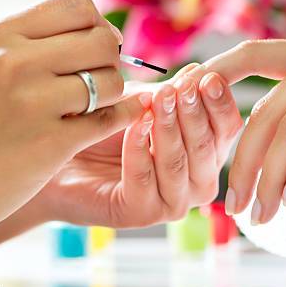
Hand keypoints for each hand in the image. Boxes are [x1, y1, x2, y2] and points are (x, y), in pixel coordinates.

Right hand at [0, 0, 144, 245]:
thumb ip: (33, 42)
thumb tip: (100, 29)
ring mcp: (34, 103)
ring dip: (112, 94)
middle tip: (100, 77)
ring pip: (111, 81)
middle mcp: (17, 63)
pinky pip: (111, 118)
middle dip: (111, 59)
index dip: (97, 24)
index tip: (94, 47)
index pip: (77, 4)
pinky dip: (122, 116)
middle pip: (103, 41)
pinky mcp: (52, 143)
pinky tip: (116, 117)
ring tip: (94, 104)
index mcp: (1, 36)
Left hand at [38, 64, 242, 227]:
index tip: (208, 77)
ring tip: (158, 100)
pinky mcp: (142, 213)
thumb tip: (200, 72)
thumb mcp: (144, 102)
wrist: (58, 153)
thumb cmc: (106, 126)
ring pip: (178, 163)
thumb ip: (173, 93)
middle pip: (207, 146)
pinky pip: (145, 177)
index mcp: (208, 152)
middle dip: (194, 113)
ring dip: (168, 128)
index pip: (227, 127)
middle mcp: (198, 181)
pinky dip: (139, 147)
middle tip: (182, 88)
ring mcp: (173, 201)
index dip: (220, 102)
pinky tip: (134, 124)